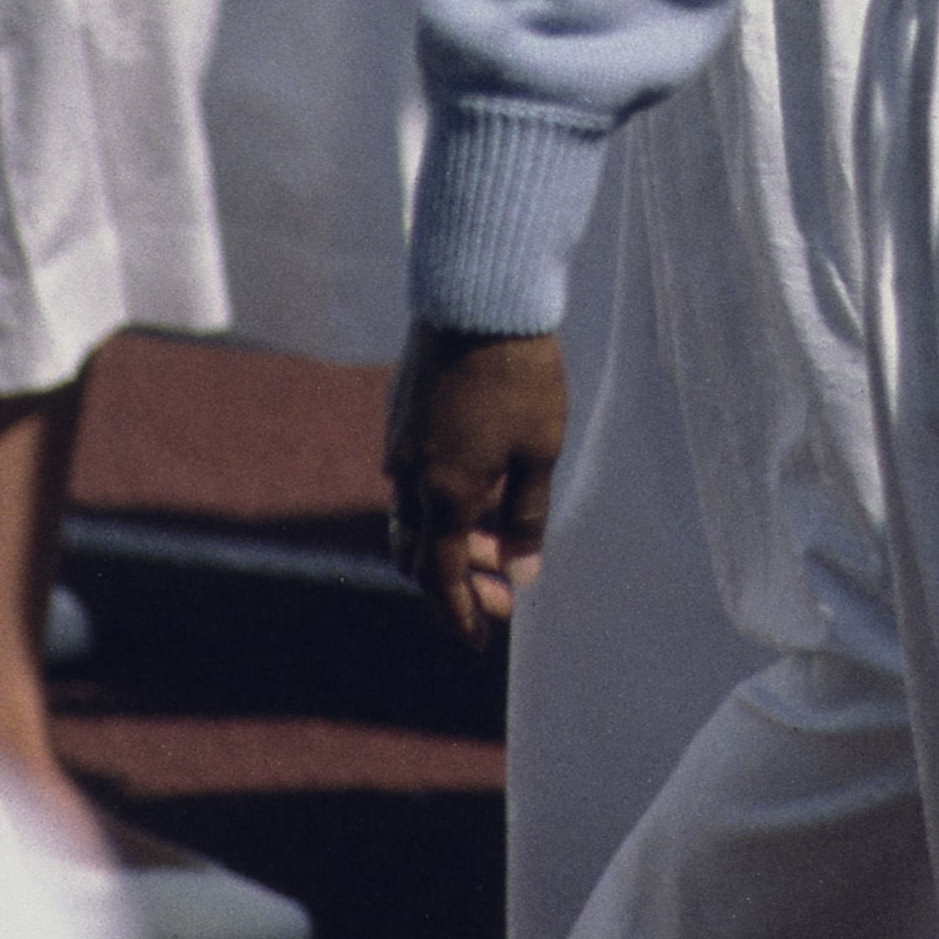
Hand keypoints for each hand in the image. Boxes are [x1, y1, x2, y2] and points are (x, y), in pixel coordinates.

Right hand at [387, 321, 568, 639]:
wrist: (478, 298)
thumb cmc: (520, 376)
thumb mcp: (540, 451)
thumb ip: (526, 516)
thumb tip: (522, 574)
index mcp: (444, 494)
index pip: (442, 577)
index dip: (460, 614)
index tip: (482, 640)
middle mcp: (409, 475)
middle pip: (418, 554)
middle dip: (456, 584)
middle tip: (500, 594)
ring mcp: (399, 442)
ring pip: (410, 515)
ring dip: (449, 540)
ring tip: (497, 541)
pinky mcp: (400, 413)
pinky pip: (408, 477)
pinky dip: (438, 501)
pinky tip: (476, 488)